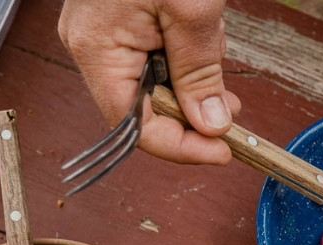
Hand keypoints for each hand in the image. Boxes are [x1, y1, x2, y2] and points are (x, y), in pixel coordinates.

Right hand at [58, 0, 240, 164]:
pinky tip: (199, 26)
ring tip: (212, 34)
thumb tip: (210, 125)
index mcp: (97, 47)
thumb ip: (199, 71)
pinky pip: (153, 54)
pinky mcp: (118, 21)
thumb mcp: (192, 10)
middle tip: (230, 107)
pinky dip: (183, 51)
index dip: (181, 147)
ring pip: (156, 81)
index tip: (222, 151)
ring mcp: (103, 32)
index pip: (135, 127)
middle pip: (147, 108)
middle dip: (193, 108)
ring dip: (192, 72)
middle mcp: (92, 45)